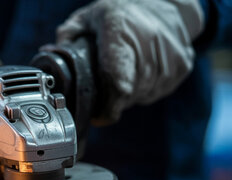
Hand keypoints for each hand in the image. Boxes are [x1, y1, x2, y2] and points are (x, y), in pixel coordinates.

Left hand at [57, 0, 203, 124]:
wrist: (167, 2)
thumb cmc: (122, 11)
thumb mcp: (89, 17)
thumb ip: (68, 36)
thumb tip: (49, 56)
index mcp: (120, 32)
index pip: (117, 82)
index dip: (108, 107)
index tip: (98, 116)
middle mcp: (148, 44)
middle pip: (127, 94)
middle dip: (112, 98)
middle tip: (106, 84)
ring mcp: (169, 57)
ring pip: (142, 96)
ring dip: (129, 94)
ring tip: (125, 71)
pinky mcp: (182, 66)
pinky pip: (157, 91)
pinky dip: (145, 89)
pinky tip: (140, 70)